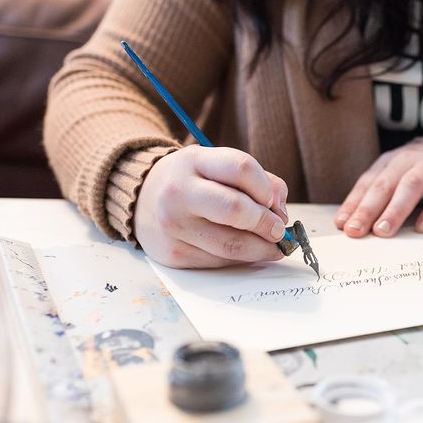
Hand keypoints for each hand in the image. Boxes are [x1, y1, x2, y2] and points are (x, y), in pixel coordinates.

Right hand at [134, 145, 288, 268]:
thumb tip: (281, 212)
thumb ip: (257, 180)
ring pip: (231, 244)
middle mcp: (179, 192)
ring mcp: (174, 226)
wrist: (142, 200)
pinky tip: (247, 252)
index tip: (274, 202)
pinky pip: (219, 261)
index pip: (242, 168)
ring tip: (273, 246)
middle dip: (267, 224)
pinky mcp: (174, 254)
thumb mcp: (218, 166)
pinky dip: (241, 259)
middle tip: (279, 231)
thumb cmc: (194, 182)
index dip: (266, 188)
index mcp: (194, 161)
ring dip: (262, 249)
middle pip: (236, 210)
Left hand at [334, 143, 422, 237]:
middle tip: (357, 230)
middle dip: (368, 209)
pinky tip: (422, 227)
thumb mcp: (397, 180)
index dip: (353, 204)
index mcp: (389, 162)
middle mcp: (408, 160)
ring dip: (395, 210)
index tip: (342, 225)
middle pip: (385, 185)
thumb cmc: (422, 175)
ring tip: (383, 230)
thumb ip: (378, 199)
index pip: (367, 184)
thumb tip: (351, 225)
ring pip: (411, 186)